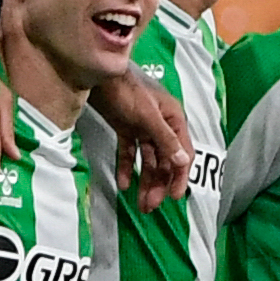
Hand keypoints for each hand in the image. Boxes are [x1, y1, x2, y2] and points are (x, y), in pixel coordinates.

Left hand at [85, 64, 190, 203]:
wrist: (96, 74)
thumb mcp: (147, 115)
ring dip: (145, 181)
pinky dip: (127, 168)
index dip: (180, 177)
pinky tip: (123, 184)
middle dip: (159, 184)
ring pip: (148, 160)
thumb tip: (182, 162)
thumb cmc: (126, 90)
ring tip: (139, 203)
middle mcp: (161, 126)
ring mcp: (143, 127)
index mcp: (174, 120)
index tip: (174, 198)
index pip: (183, 154)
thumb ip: (165, 139)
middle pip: (165, 161)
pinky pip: (129, 153)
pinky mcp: (125, 127)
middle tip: (150, 206)